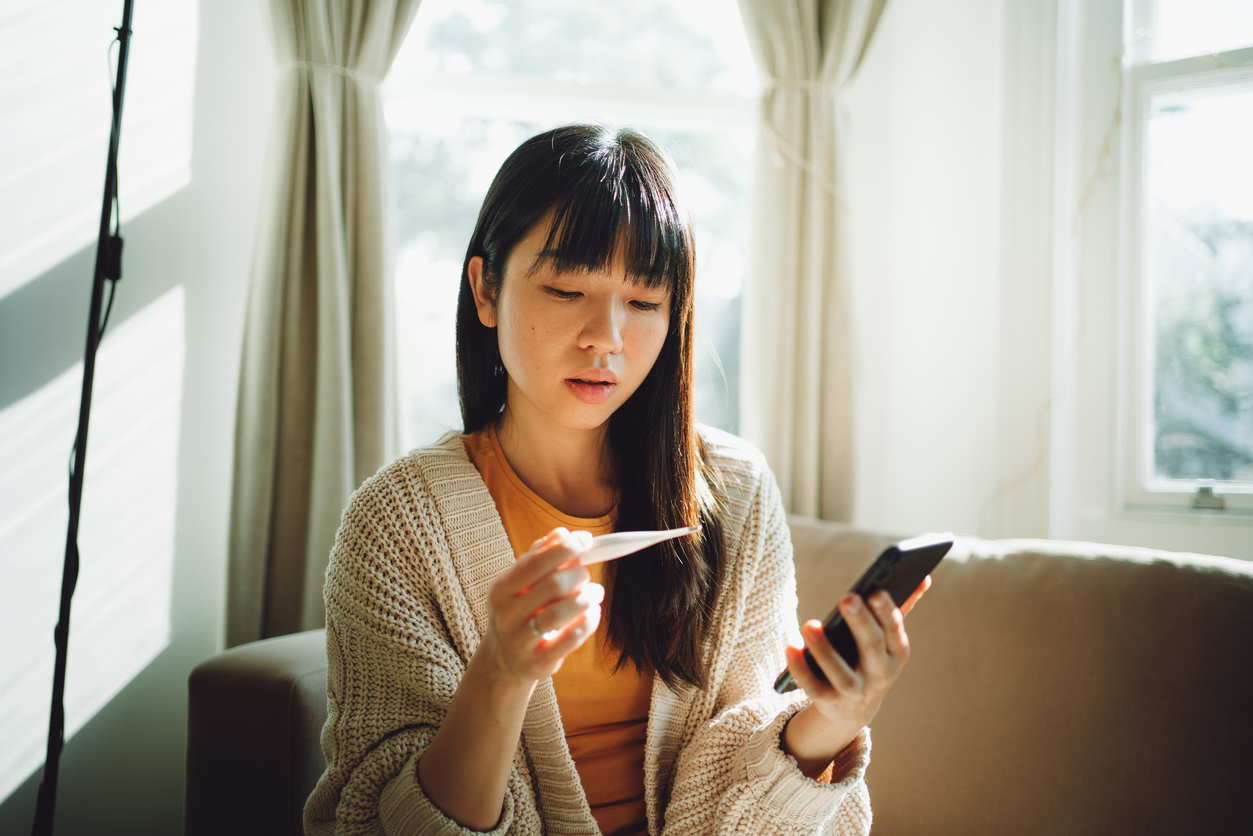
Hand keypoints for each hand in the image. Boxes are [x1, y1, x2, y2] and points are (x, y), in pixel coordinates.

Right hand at [479, 527, 603, 684]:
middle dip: (578, 574)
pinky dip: (588, 621)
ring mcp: (520, 641)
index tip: (585, 539)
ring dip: (587, 597)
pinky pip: (571, 639)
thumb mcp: (520, 584)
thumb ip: (540, 557)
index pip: (534, 563)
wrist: (503, 661)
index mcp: (501, 589)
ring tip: (595, 593)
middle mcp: (506, 615)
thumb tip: (562, 533)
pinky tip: (593, 612)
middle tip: (586, 574)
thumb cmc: (518, 612)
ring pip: (560, 613)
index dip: (564, 548)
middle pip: (552, 585)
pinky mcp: (538, 662)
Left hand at [781, 577, 930, 772]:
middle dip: (860, 622)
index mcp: (895, 653)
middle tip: (847, 597)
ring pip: (841, 673)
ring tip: (810, 624)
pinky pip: (814, 687)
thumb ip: (903, 606)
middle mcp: (879, 674)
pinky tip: (790, 647)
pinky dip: (801, 669)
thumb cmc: (870, 658)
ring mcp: (854, 691)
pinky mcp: (829, 701)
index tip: (876, 591)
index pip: (894, 632)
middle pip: (870, 648)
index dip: (887, 614)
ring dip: (825, 650)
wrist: (854, 709)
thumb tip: (925, 575)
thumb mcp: (888, 640)